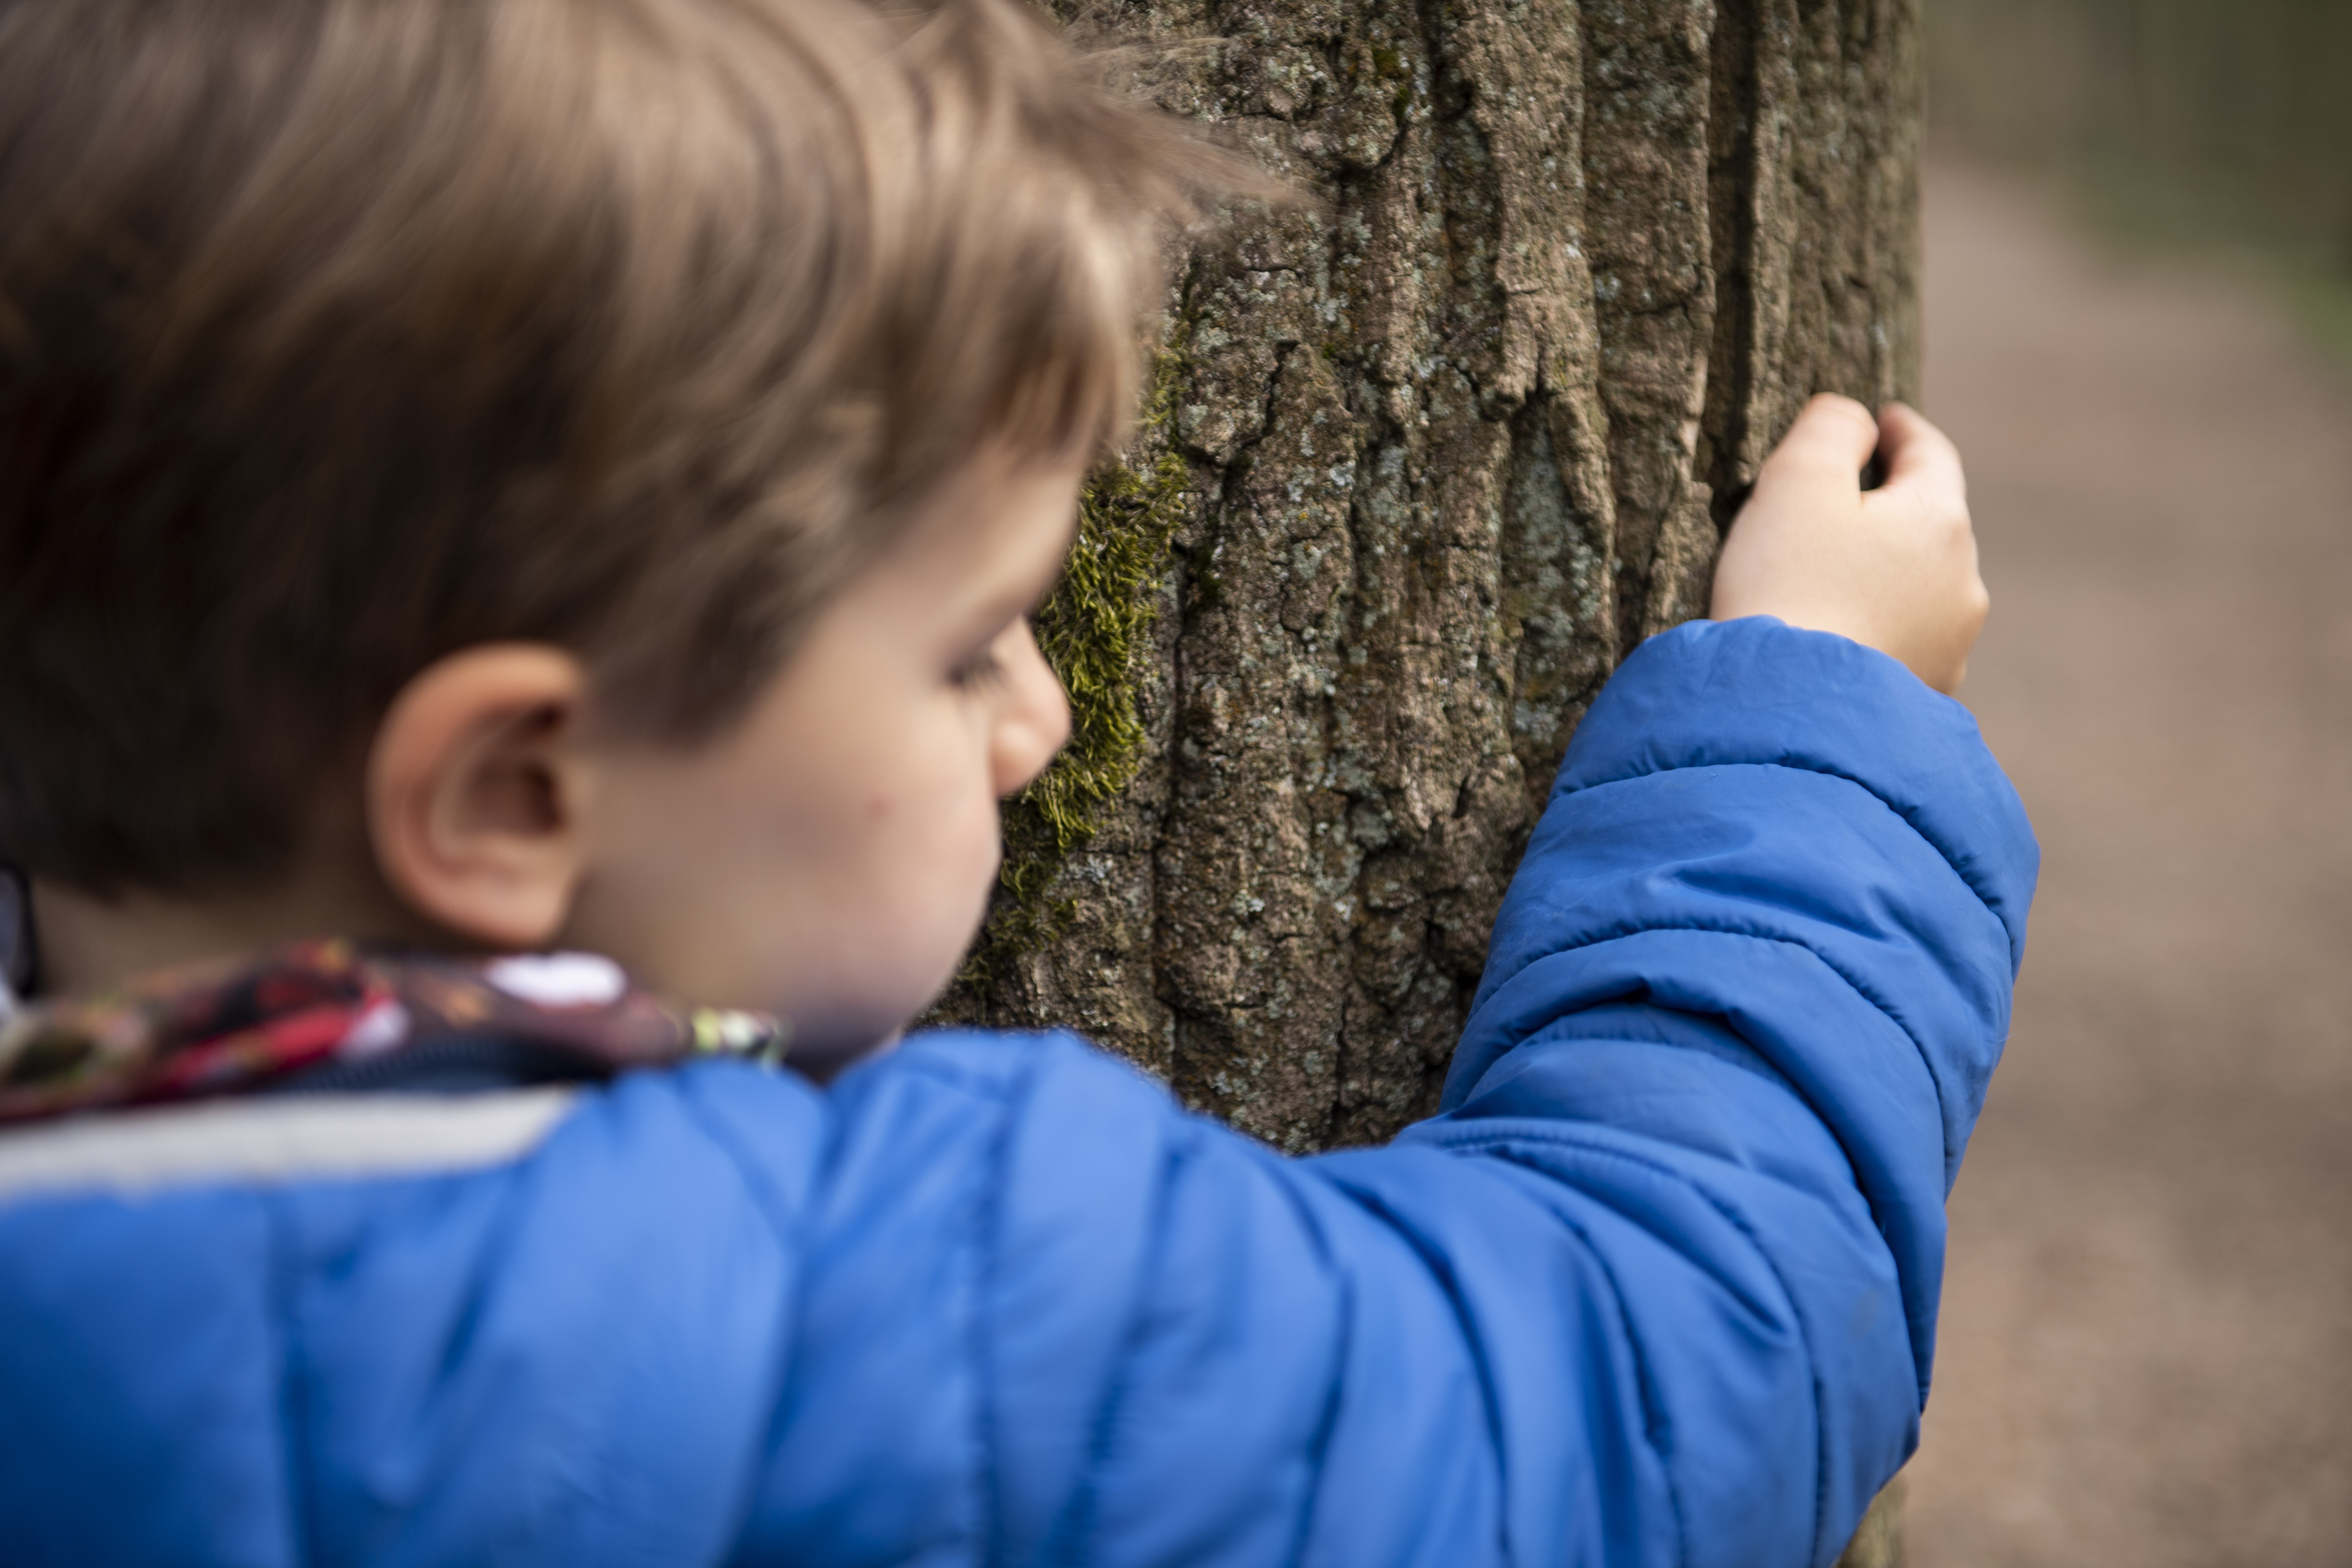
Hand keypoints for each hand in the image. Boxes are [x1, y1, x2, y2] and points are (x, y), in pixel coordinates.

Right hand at [1711, 395, 1986, 693]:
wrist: (1788, 708)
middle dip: (1894, 503)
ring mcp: (1951, 642)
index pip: (1930, 452)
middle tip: (1847, 497)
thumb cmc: (1786, 586)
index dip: (1901, 429)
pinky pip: (1906, 639)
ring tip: (1843, 572)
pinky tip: (1846, 631)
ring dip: (1891, 568)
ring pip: (1922, 584)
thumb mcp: (1796, 479)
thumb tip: (1858, 419)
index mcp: (1938, 519)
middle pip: (1930, 520)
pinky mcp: (1925, 691)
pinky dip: (1882, 622)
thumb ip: (1831, 427)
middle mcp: (1962, 581)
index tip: (1882, 419)